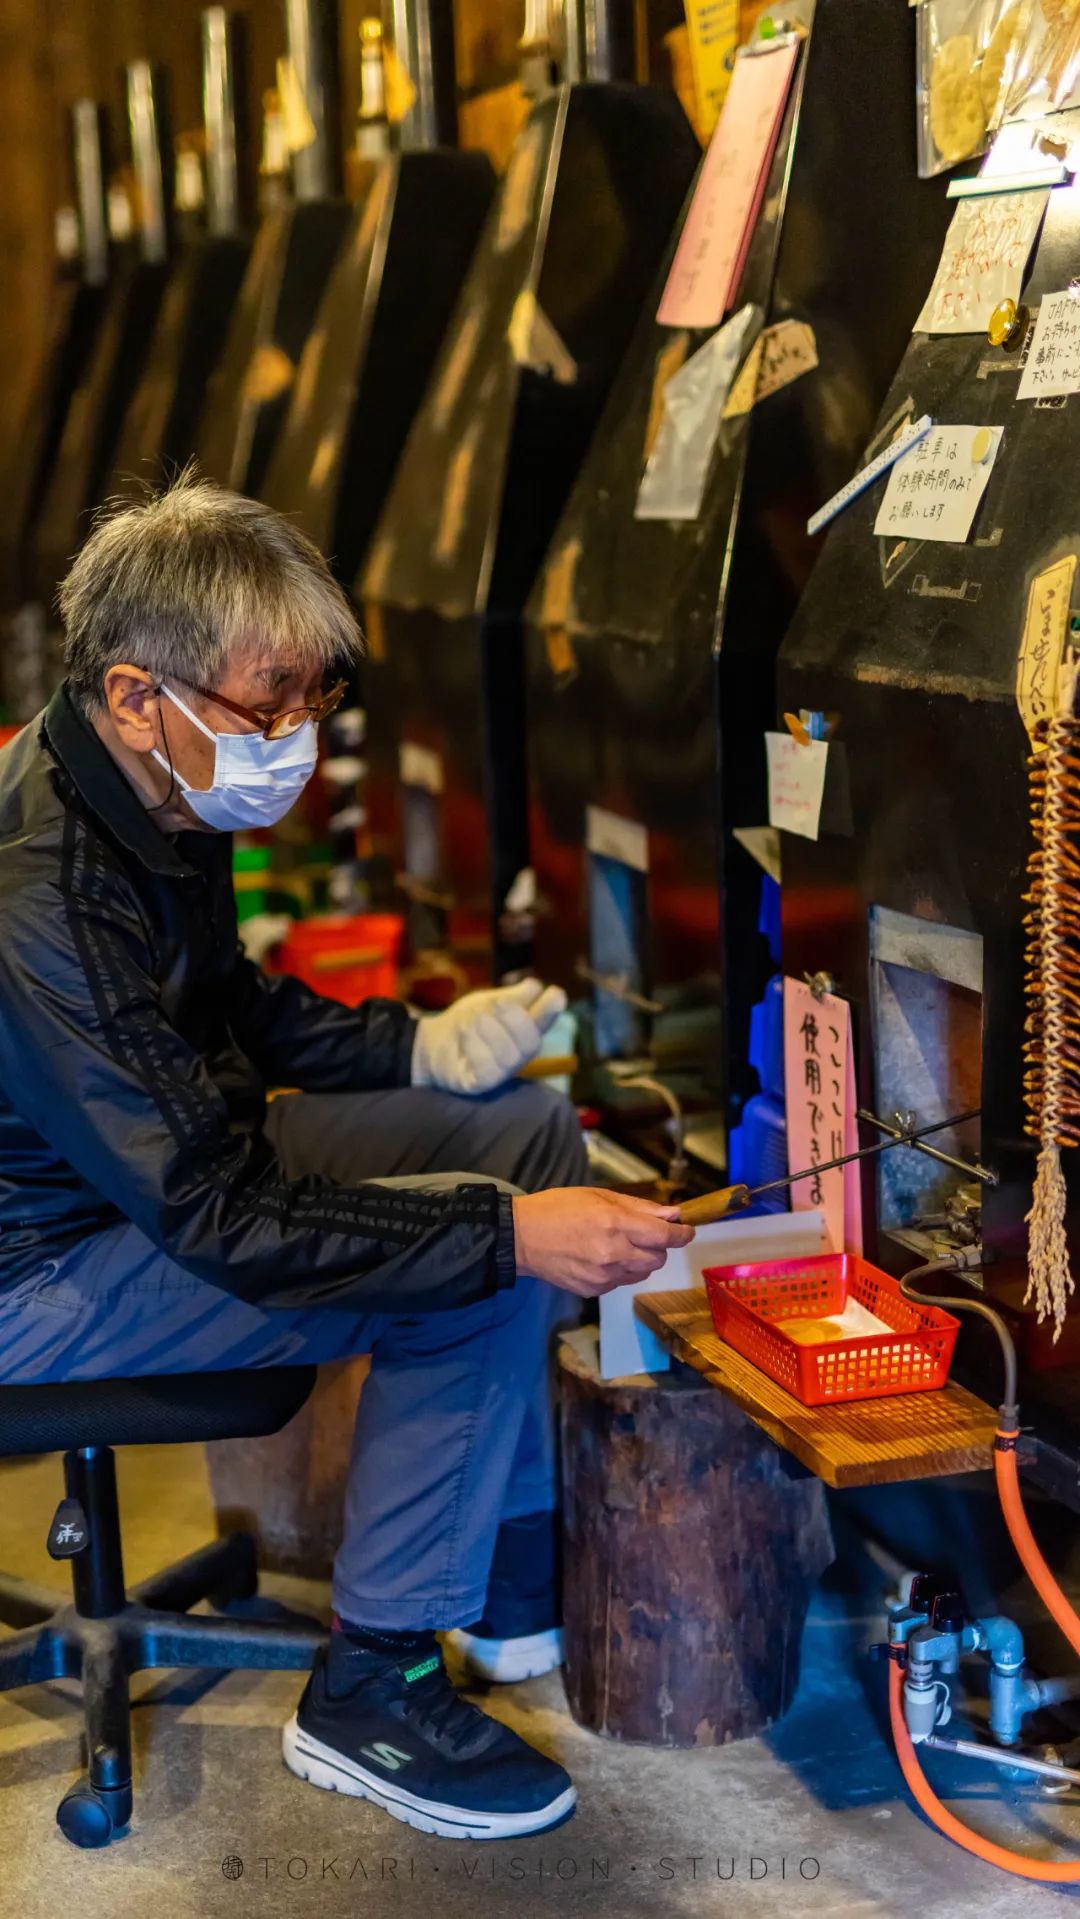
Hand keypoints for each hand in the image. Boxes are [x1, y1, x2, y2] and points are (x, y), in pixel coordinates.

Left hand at [411, 977, 567, 1094]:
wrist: (432, 1040)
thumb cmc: (467, 1022)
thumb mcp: (489, 1002)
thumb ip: (513, 997)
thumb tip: (536, 986)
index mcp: (524, 1032)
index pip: (544, 1024)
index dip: (552, 1011)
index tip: (555, 993)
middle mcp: (518, 1056)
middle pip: (531, 1041)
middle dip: (514, 1017)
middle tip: (495, 1004)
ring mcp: (500, 1073)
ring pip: (508, 1053)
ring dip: (486, 1027)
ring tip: (471, 1022)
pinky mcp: (481, 1084)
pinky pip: (485, 1066)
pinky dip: (473, 1042)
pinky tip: (463, 1035)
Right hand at [512, 1187, 694, 1297]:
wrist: (521, 1237)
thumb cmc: (559, 1208)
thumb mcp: (599, 1196)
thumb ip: (640, 1208)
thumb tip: (672, 1215)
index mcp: (616, 1224)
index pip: (665, 1237)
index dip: (682, 1234)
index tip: (687, 1230)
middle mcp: (613, 1253)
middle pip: (658, 1258)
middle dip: (658, 1245)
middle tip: (643, 1233)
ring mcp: (603, 1276)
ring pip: (642, 1272)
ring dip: (640, 1258)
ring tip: (618, 1244)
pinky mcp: (593, 1290)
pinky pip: (621, 1281)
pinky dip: (620, 1270)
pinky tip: (601, 1257)